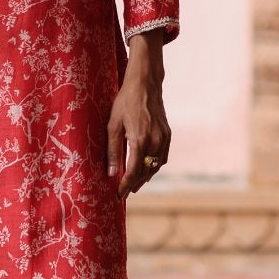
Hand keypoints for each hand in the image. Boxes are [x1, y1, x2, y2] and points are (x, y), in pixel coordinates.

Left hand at [106, 32, 170, 197]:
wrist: (145, 84)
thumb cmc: (125, 101)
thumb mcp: (113, 124)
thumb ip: (112, 150)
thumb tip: (111, 173)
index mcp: (140, 140)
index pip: (133, 172)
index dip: (125, 185)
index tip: (118, 195)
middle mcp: (155, 142)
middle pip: (146, 172)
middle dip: (135, 183)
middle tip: (124, 191)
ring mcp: (164, 138)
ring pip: (156, 166)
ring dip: (145, 177)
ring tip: (134, 183)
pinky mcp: (167, 134)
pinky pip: (162, 157)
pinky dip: (154, 166)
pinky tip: (146, 168)